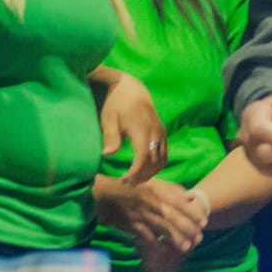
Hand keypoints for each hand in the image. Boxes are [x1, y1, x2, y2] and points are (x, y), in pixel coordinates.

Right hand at [92, 175, 207, 254]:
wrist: (106, 194)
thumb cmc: (133, 187)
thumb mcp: (153, 182)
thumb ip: (173, 189)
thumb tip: (190, 197)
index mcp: (157, 191)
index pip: (179, 202)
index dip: (192, 213)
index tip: (203, 222)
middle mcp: (151, 203)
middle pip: (173, 218)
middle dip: (187, 228)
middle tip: (198, 238)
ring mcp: (142, 215)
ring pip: (162, 229)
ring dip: (175, 239)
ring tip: (186, 247)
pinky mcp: (132, 226)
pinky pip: (146, 236)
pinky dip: (155, 244)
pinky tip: (164, 249)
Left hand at [99, 70, 167, 184]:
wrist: (131, 88)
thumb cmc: (116, 104)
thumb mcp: (109, 118)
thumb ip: (110, 137)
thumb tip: (107, 155)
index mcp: (142, 127)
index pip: (144, 156)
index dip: (135, 171)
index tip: (124, 180)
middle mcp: (156, 130)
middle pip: (154, 161)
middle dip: (141, 175)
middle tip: (126, 183)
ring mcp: (162, 132)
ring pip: (162, 159)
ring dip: (150, 173)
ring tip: (135, 180)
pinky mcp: (163, 132)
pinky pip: (164, 154)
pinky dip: (156, 166)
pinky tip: (144, 171)